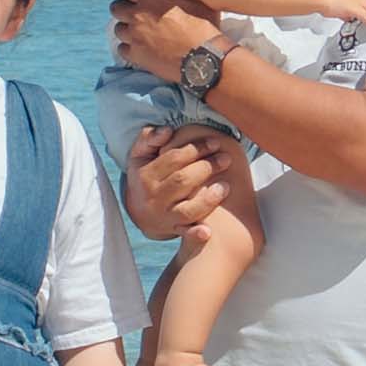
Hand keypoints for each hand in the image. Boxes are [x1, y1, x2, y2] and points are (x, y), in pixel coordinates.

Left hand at [112, 0, 222, 72]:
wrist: (202, 60)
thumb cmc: (204, 27)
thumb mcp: (197, 1)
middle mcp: (137, 16)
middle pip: (116, 8)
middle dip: (123, 8)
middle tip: (132, 12)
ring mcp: (134, 37)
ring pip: (118, 29)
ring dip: (126, 28)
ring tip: (137, 31)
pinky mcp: (135, 56)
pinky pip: (122, 49)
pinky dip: (128, 47)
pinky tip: (139, 47)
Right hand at [121, 124, 257, 244]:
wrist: (138, 210)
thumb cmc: (145, 175)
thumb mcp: (140, 155)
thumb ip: (150, 138)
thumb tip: (168, 130)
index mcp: (146, 175)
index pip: (174, 159)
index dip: (196, 149)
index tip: (215, 142)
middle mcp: (154, 197)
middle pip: (182, 181)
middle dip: (207, 168)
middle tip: (226, 158)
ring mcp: (165, 215)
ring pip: (187, 209)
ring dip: (208, 199)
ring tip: (225, 186)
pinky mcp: (173, 229)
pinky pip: (185, 233)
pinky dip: (195, 234)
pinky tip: (207, 232)